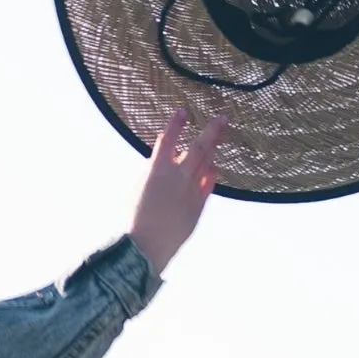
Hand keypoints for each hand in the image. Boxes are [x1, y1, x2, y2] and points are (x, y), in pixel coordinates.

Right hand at [127, 106, 227, 275]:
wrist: (147, 246)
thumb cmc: (135, 218)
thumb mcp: (137, 189)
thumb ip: (151, 172)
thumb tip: (162, 160)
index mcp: (157, 170)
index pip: (168, 139)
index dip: (175, 124)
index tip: (182, 111)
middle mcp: (177, 176)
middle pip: (198, 147)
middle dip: (212, 131)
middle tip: (223, 118)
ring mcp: (190, 190)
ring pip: (206, 163)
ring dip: (213, 148)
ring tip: (219, 136)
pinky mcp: (198, 205)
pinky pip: (208, 183)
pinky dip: (211, 171)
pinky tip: (213, 165)